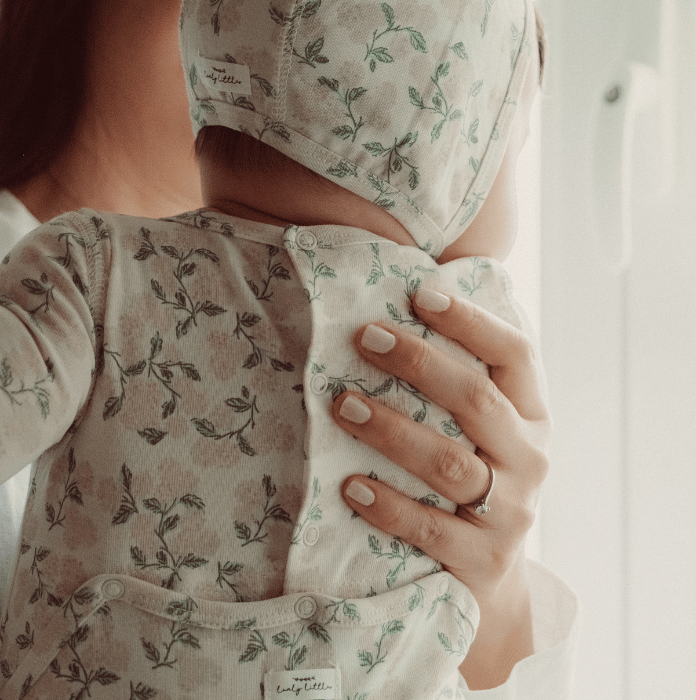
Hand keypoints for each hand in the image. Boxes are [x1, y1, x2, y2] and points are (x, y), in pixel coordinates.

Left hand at [331, 286, 550, 688]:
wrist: (492, 579)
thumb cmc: (473, 476)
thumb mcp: (483, 430)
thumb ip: (459, 381)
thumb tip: (400, 307)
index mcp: (532, 415)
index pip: (515, 355)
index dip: (472, 321)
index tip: (420, 295)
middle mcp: (530, 459)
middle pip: (477, 401)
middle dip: (419, 364)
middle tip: (364, 337)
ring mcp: (511, 513)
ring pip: (449, 464)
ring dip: (391, 430)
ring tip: (343, 405)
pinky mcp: (482, 562)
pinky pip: (430, 530)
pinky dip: (388, 505)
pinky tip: (350, 485)